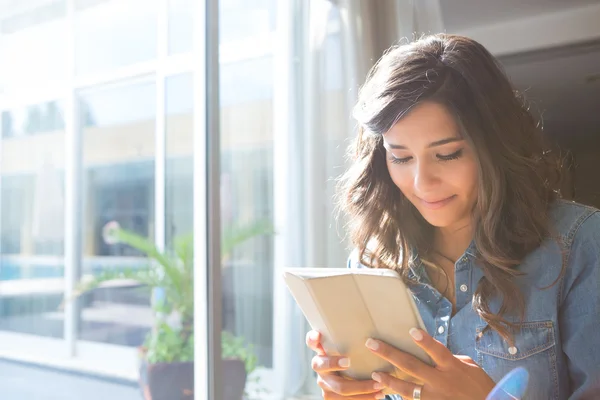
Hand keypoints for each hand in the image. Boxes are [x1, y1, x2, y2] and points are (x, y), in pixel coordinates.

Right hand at [306, 330, 385, 398]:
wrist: (356, 381)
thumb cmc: (358, 358)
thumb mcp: (354, 347)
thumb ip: (354, 338)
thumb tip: (373, 318)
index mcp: (323, 351)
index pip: (311, 342)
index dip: (312, 339)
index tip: (318, 335)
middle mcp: (320, 366)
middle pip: (320, 365)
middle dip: (333, 362)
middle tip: (348, 361)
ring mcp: (325, 383)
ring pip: (339, 387)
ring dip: (361, 387)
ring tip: (380, 384)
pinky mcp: (331, 397)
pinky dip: (365, 398)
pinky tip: (379, 395)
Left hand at [366, 328, 494, 399]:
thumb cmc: (480, 386)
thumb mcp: (470, 367)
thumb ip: (450, 359)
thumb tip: (434, 352)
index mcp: (452, 367)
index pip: (438, 351)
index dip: (425, 341)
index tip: (411, 331)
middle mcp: (442, 382)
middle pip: (412, 366)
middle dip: (390, 354)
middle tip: (371, 343)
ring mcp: (436, 398)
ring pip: (408, 389)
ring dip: (390, 381)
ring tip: (375, 374)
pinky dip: (401, 398)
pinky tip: (386, 394)